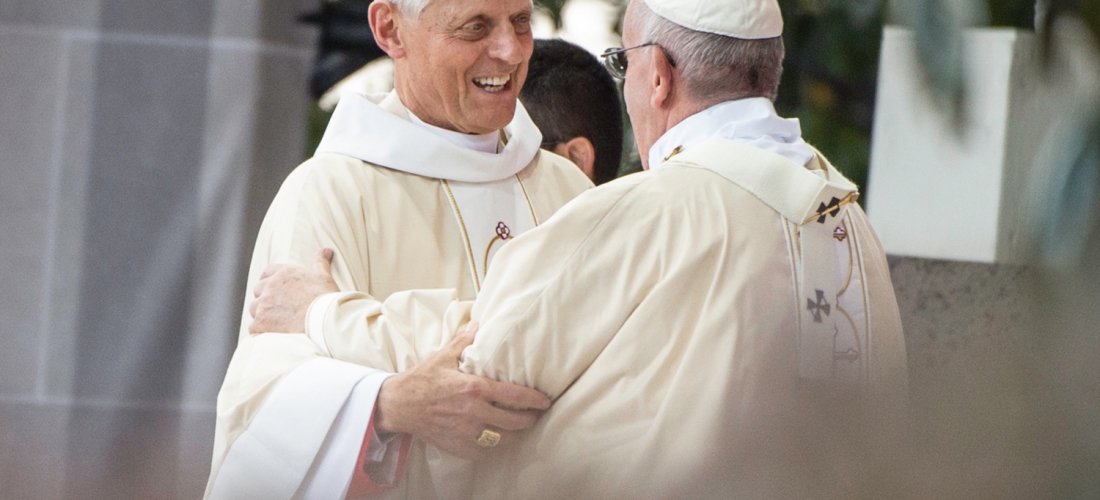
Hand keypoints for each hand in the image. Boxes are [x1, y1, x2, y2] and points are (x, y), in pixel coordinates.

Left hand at [249, 248, 338, 333]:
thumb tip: (326, 250)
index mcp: (284, 273)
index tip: (277, 290)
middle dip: (266, 298)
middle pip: (258, 290)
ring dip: (262, 314)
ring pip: (255, 308)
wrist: (322, 323)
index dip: (271, 281)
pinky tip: (275, 334)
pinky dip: (262, 331)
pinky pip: (254, 327)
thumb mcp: (324, 277)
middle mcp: (270, 286)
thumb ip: (320, 262)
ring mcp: (263, 305)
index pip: (268, 272)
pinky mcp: (260, 323)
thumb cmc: (326, 299)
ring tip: (278, 323)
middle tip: (280, 309)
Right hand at [374, 323, 551, 459]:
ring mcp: (466, 432)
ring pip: (503, 439)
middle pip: (514, 422)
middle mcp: (473, 412)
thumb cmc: (422, 379)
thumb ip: (465, 340)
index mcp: (473, 388)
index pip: (514, 396)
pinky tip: (499, 438)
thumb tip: (479, 322)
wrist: (399, 406)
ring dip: (516, 434)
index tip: (545, 401)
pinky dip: (495, 445)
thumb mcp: (443, 355)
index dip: (534, 400)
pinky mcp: (458, 446)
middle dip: (530, 419)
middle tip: (536, 414)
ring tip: (521, 426)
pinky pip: (486, 451)